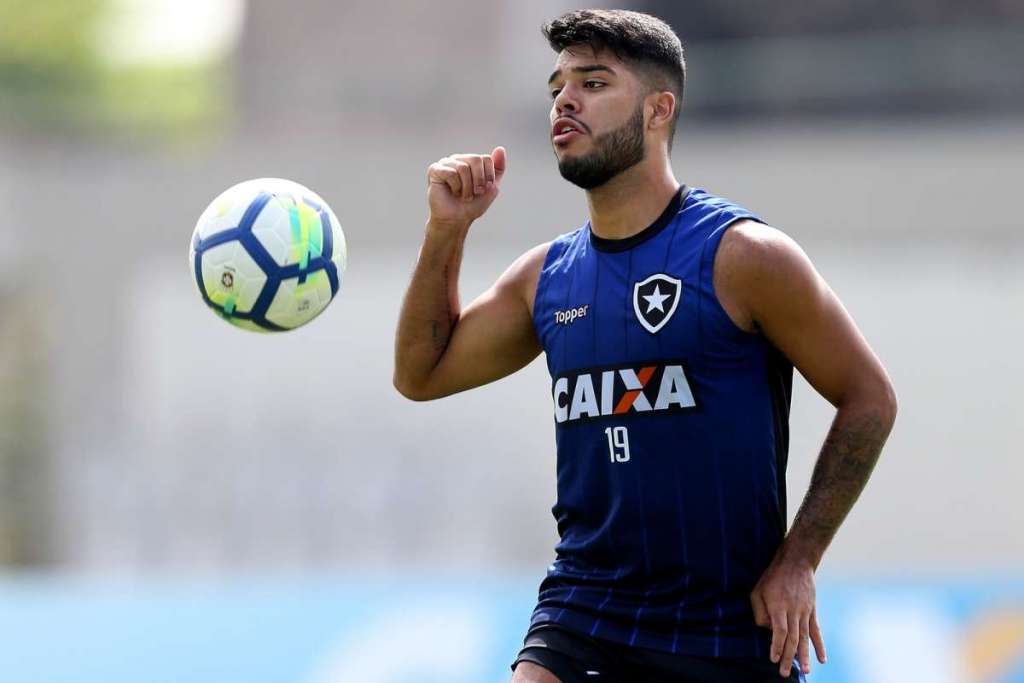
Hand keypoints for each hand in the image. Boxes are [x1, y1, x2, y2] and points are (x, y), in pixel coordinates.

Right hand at [426, 147, 506, 229]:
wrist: (457, 220)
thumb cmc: (472, 205)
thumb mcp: (491, 187)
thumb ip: (498, 169)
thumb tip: (500, 148)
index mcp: (472, 162)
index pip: (486, 159)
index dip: (488, 177)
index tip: (484, 189)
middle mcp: (459, 159)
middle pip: (476, 159)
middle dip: (478, 180)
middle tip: (474, 193)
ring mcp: (446, 163)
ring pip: (463, 167)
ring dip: (467, 187)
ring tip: (463, 195)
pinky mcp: (435, 170)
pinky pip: (450, 172)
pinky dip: (455, 186)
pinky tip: (452, 192)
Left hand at [750, 552, 826, 677]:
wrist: (796, 562)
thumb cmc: (772, 577)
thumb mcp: (758, 590)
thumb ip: (759, 612)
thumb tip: (766, 630)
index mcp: (779, 605)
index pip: (779, 630)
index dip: (776, 645)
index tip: (773, 658)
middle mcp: (794, 610)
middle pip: (792, 638)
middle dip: (788, 657)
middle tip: (784, 673)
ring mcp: (805, 612)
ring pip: (805, 637)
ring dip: (805, 656)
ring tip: (805, 671)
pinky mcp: (812, 611)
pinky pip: (816, 631)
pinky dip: (819, 646)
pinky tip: (822, 659)